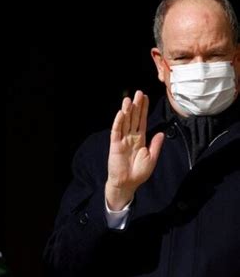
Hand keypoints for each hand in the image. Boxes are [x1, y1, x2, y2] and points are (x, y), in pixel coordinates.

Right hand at [106, 90, 164, 209]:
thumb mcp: (151, 159)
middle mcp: (131, 137)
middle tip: (138, 93)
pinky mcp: (115, 145)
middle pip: (133, 118)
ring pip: (124, 122)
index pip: (142, 121)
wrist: (127, 183)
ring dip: (126, 111)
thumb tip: (161, 132)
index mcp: (140, 140)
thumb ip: (156, 145)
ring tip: (128, 99)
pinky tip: (120, 113)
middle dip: (136, 106)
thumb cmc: (139, 173)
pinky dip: (118, 122)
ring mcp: (122, 140)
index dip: (143, 110)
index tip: (146, 98)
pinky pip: (116, 132)